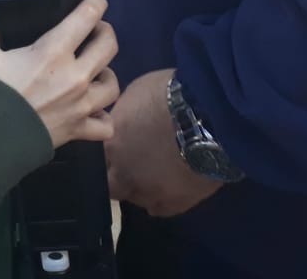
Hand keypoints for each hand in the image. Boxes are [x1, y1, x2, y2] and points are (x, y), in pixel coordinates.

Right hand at [0, 0, 120, 149]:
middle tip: (94, 33)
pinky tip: (94, 111)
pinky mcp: (80, 130)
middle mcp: (76, 75)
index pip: (87, 17)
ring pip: (114, 85)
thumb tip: (2, 36)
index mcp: (53, 51)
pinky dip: (103, 117)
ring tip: (96, 73)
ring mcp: (82, 105)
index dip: (95, 3)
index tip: (94, 1)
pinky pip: (107, 125)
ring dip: (106, 74)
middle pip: (109, 46)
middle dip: (105, 33)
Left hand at [105, 68, 223, 216]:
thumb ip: (123, 118)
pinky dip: (161, 199)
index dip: (107, 153)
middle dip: (117, 175)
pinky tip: (166, 190)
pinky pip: (160, 209)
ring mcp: (149, 192)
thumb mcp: (133, 96)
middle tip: (131, 165)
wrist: (208, 118)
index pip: (97, 157)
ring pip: (135, 198)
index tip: (116, 148)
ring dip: (140, 188)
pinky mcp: (175, 203)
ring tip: (153, 176)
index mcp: (111, 145)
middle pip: (111, 184)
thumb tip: (122, 126)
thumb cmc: (169, 96)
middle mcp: (124, 173)